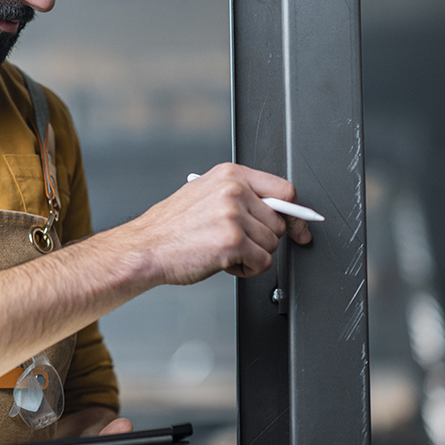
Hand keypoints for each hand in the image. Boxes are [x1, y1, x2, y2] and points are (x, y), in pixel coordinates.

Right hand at [128, 163, 311, 285]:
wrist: (145, 248)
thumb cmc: (171, 227)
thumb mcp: (204, 195)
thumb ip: (240, 196)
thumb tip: (278, 209)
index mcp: (230, 175)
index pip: (284, 190)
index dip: (294, 213)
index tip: (299, 227)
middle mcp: (234, 190)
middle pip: (279, 222)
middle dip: (262, 239)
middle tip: (234, 242)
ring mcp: (234, 215)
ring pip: (272, 244)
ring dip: (252, 256)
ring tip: (224, 251)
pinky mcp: (233, 242)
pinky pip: (262, 262)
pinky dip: (247, 270)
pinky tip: (225, 263)